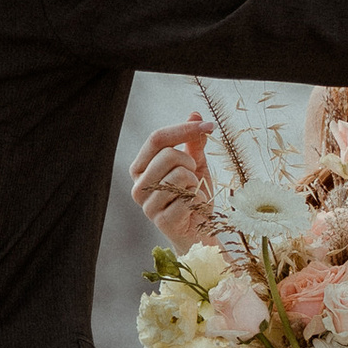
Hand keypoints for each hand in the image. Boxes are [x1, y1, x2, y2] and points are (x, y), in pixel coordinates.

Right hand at [131, 116, 218, 249]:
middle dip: (190, 162)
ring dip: (195, 183)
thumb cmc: (194, 197)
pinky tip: (194, 209)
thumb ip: (193, 143)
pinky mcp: (161, 220)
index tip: (209, 126)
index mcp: (141, 167)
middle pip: (168, 154)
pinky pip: (187, 197)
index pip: (157, 138)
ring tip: (192, 193)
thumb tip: (194, 114)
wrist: (199, 232)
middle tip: (194, 176)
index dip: (184, 129)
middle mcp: (138, 185)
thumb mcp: (196, 165)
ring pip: (179, 175)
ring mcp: (147, 204)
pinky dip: (198, 200)